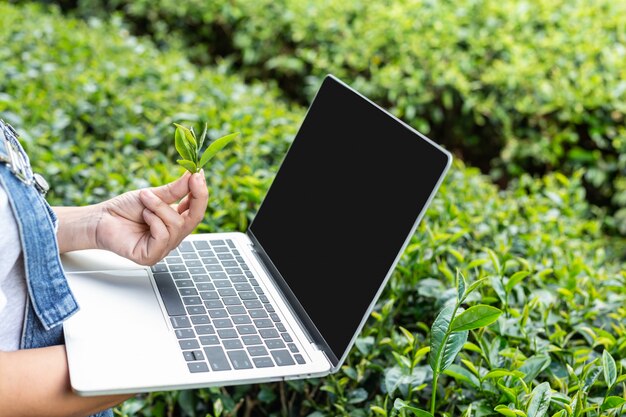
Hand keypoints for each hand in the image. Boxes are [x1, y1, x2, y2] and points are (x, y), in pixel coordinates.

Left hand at [93, 171, 207, 264]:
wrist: (100, 219)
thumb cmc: (124, 209)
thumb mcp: (153, 195)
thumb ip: (175, 189)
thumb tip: (194, 175)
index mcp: (175, 221)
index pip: (196, 209)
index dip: (201, 192)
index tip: (199, 174)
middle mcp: (173, 236)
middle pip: (196, 218)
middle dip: (196, 196)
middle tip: (193, 178)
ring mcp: (163, 247)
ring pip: (177, 225)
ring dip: (160, 207)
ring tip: (144, 200)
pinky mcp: (151, 256)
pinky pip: (163, 236)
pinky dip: (154, 221)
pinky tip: (143, 217)